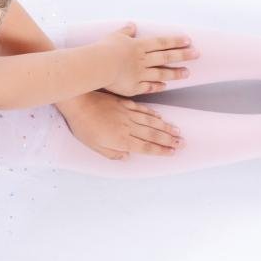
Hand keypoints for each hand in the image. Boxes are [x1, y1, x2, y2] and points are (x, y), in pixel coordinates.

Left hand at [56, 91, 183, 159]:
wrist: (78, 103)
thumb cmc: (83, 126)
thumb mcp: (93, 145)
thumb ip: (111, 153)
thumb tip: (126, 157)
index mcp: (121, 139)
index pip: (145, 147)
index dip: (160, 150)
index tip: (172, 153)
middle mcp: (127, 127)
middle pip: (152, 135)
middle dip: (168, 140)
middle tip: (182, 143)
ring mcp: (126, 114)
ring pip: (150, 122)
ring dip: (164, 127)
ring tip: (176, 131)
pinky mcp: (123, 104)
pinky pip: (142, 110)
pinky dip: (152, 114)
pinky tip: (159, 117)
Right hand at [97, 22, 198, 95]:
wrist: (98, 66)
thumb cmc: (103, 49)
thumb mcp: (115, 36)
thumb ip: (125, 32)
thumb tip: (132, 25)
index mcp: (139, 46)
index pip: (162, 43)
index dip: (176, 41)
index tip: (188, 41)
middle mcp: (143, 59)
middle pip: (166, 57)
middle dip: (183, 55)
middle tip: (197, 54)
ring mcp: (140, 74)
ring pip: (161, 73)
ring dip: (175, 73)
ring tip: (187, 73)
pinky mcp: (134, 87)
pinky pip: (149, 87)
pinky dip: (158, 86)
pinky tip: (165, 86)